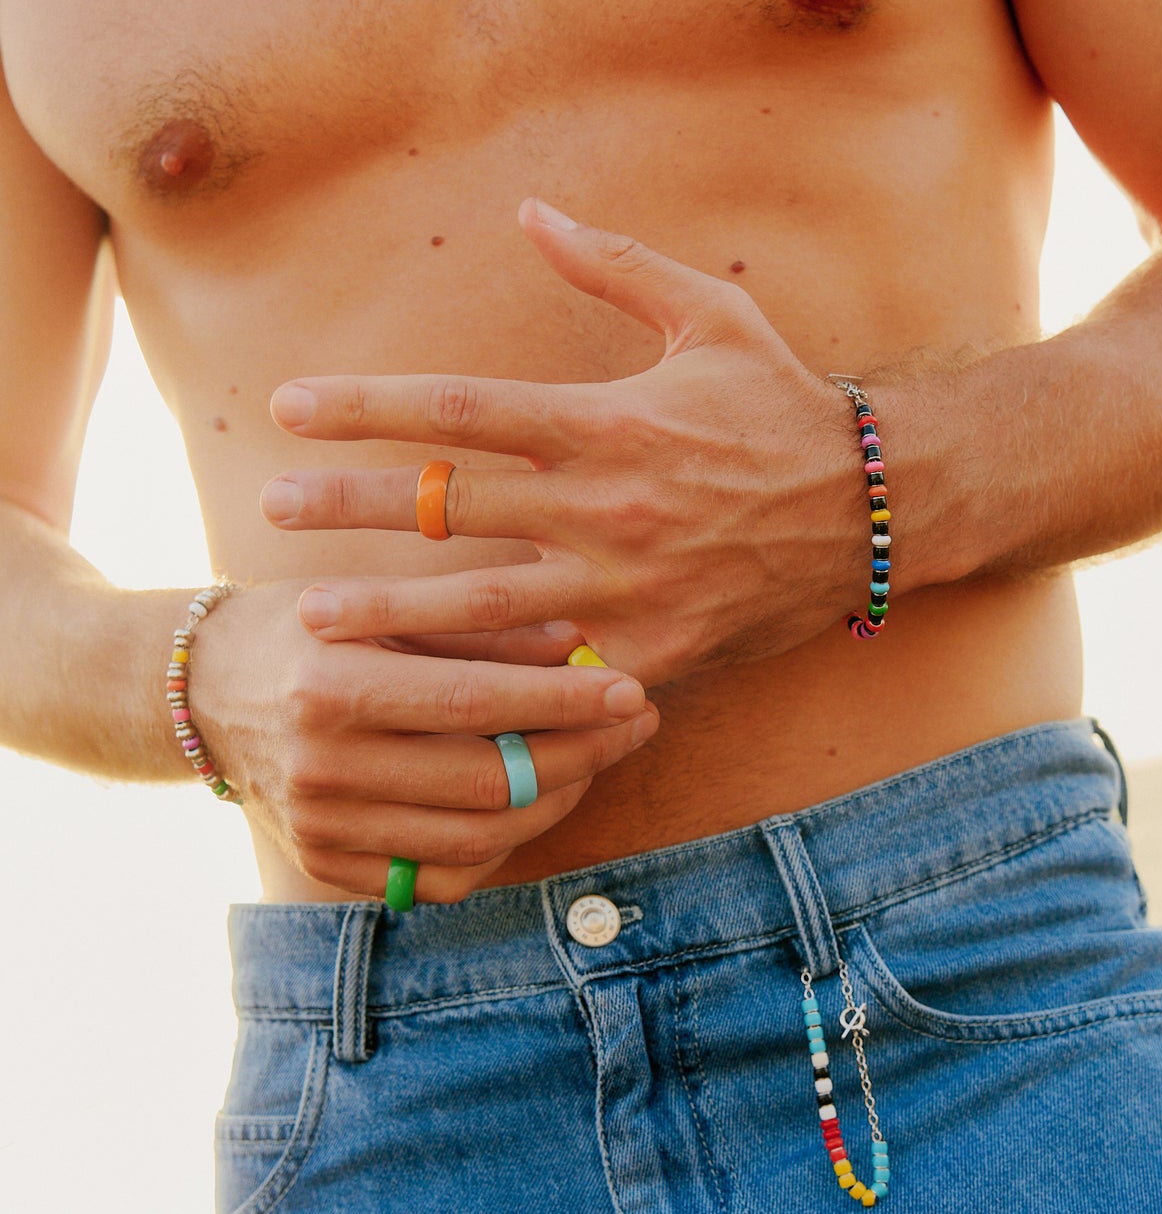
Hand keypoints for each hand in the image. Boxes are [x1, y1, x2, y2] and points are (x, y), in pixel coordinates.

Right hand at [193, 580, 659, 903]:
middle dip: (582, 754)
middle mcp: (321, 767)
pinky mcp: (326, 866)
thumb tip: (579, 638)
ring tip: (599, 755)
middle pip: (487, 783)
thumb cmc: (310, 624)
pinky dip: (502, 845)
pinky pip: (439, 877)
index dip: (565, 701)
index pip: (475, 704)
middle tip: (637, 720)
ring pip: (476, 840)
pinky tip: (537, 799)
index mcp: (331, 687)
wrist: (205, 688)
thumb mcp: (383, 604)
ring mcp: (321, 828)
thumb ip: (478, 626)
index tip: (632, 687)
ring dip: (556, 801)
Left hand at [260, 199, 866, 683]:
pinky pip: (559, 670)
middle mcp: (607, 506)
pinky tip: (432, 689)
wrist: (872, 510)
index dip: (368, 408)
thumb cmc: (782, 405)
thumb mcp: (712, 314)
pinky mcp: (654, 653)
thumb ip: (616, 264)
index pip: (462, 410)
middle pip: (452, 507)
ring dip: (391, 610)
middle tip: (272, 506)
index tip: (291, 408)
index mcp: (608, 421)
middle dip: (351, 504)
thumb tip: (531, 210)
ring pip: (484, 604)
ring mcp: (629, 589)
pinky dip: (497, 678)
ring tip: (313, 617)